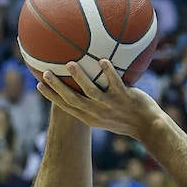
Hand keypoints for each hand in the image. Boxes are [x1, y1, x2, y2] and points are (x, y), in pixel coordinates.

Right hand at [36, 58, 159, 137]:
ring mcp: (111, 106)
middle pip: (73, 100)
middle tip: (46, 73)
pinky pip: (116, 84)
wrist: (149, 127)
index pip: (66, 107)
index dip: (52, 96)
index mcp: (90, 117)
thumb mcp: (106, 116)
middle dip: (57, 87)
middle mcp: (98, 113)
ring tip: (70, 64)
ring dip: (80, 78)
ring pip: (92, 92)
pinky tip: (102, 60)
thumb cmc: (127, 118)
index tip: (38, 85)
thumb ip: (94, 103)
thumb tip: (84, 85)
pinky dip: (109, 73)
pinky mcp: (125, 98)